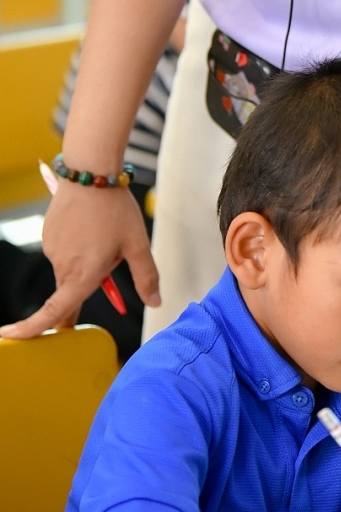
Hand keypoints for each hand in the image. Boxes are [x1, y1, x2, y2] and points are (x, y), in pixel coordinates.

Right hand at [0, 179, 159, 338]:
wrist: (90, 172)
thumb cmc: (116, 209)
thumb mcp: (138, 244)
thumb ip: (146, 277)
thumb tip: (154, 302)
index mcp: (82, 274)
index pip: (55, 311)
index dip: (34, 329)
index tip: (13, 338)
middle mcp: (62, 266)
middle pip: (71, 289)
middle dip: (90, 281)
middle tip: (110, 253)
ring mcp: (51, 249)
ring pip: (69, 267)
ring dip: (85, 260)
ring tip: (103, 230)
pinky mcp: (47, 235)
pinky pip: (63, 250)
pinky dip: (77, 245)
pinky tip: (90, 224)